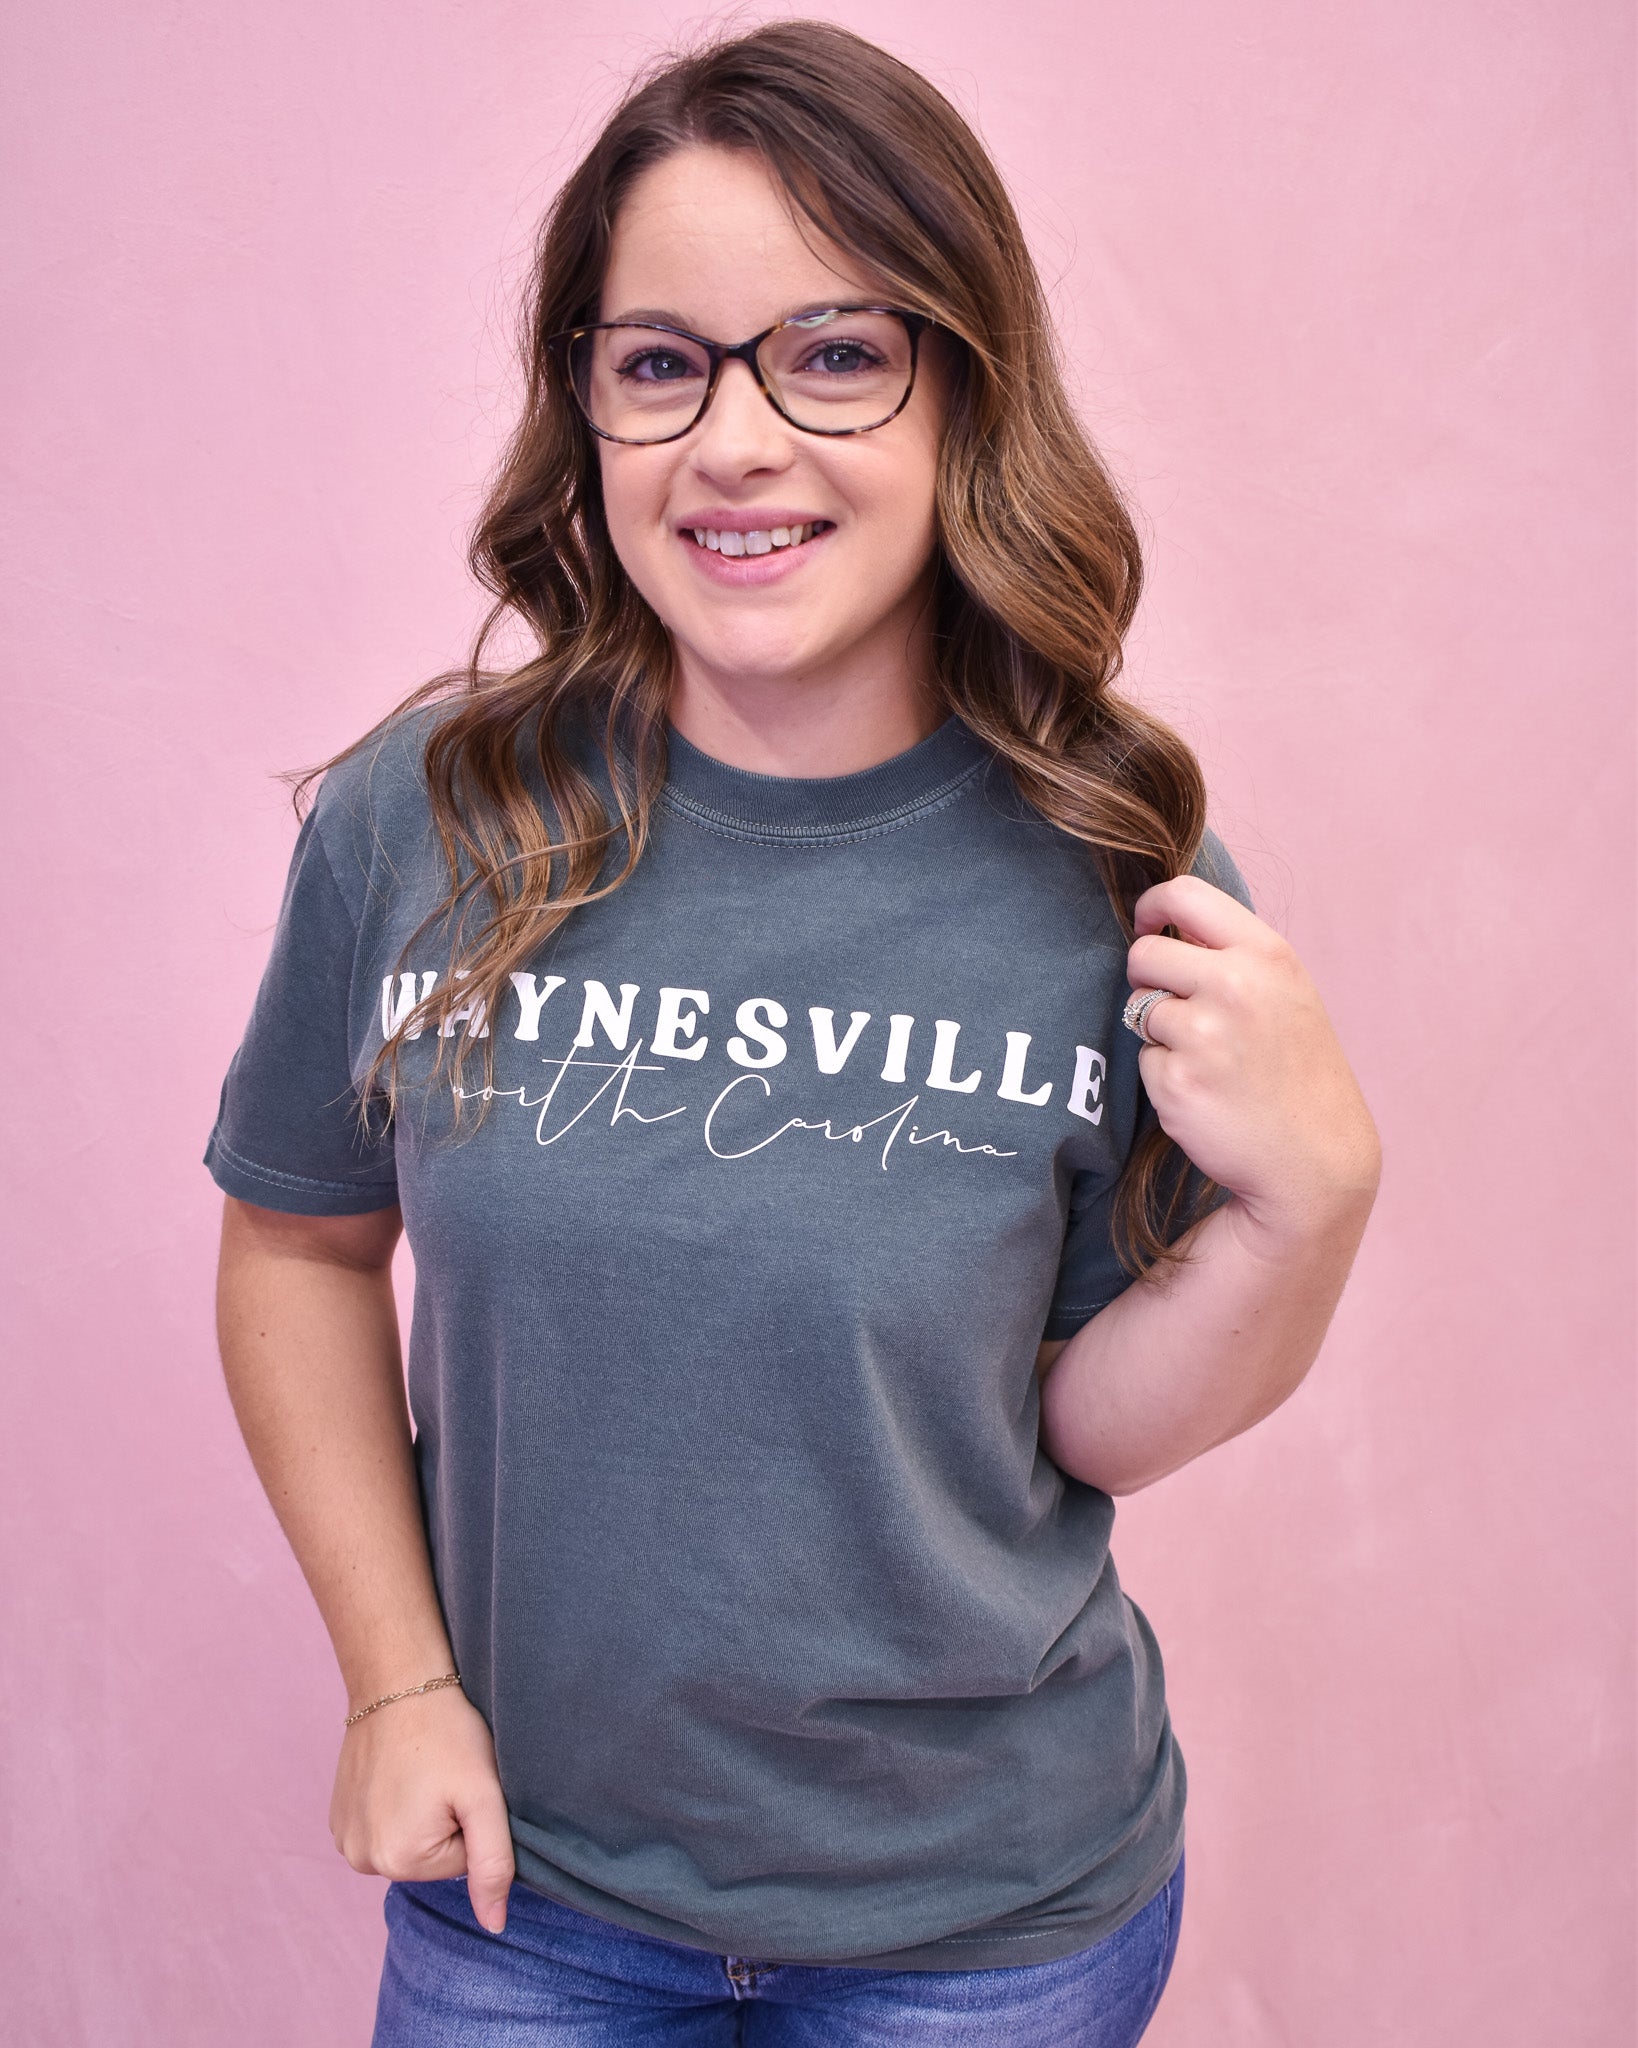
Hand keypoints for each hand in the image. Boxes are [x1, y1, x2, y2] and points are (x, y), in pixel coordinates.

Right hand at [329, 1683, 515, 1932]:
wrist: (396, 1681)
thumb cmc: (447, 1733)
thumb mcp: (484, 1796)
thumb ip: (494, 1865)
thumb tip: (495, 1927)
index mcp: (400, 1862)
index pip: (463, 1862)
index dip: (471, 1820)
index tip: (460, 1784)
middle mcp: (362, 1861)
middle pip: (433, 1858)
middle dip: (446, 1820)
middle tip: (443, 1775)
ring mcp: (344, 1841)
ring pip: (409, 1843)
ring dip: (421, 1813)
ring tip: (421, 1770)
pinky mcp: (337, 1819)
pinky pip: (384, 1828)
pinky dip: (396, 1805)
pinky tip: (398, 1771)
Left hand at [1126, 875, 1379, 1239]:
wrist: (1315, 1160)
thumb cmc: (1297, 1072)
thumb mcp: (1284, 993)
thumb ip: (1233, 955)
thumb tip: (1166, 922)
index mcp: (1266, 954)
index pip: (1183, 894)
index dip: (1150, 906)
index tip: (1146, 926)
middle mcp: (1235, 985)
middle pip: (1143, 954)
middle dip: (1147, 981)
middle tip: (1178, 1012)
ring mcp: (1204, 1033)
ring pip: (1140, 1010)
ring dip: (1161, 1035)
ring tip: (1211, 1062)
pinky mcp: (1177, 1081)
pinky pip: (1144, 1060)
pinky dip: (1165, 1077)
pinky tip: (1207, 1094)